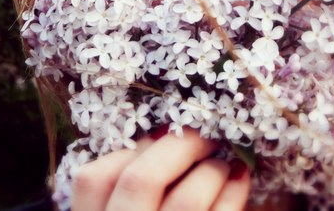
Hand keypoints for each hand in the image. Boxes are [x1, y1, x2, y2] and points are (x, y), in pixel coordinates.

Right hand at [70, 127, 250, 210]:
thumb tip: (160, 140)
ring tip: (224, 162)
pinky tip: (238, 181)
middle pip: (141, 179)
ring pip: (186, 200)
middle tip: (204, 134)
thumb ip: (126, 198)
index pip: (94, 179)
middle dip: (179, 145)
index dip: (133, 149)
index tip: (164, 134)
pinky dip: (232, 195)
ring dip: (211, 169)